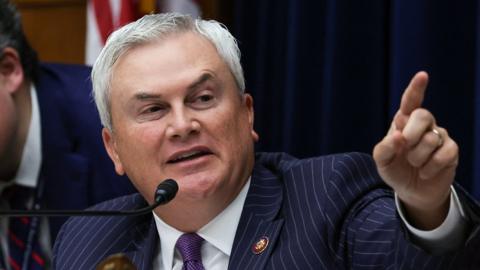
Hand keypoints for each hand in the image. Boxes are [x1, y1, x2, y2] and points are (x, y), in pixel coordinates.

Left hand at [373, 71, 458, 229]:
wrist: (411, 190)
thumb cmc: (394, 169)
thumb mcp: (382, 161)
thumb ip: (384, 148)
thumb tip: (397, 136)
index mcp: (403, 122)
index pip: (411, 101)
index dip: (416, 89)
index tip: (422, 75)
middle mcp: (422, 125)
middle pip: (424, 115)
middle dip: (412, 133)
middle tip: (405, 148)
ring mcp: (439, 136)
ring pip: (431, 139)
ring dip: (417, 157)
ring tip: (413, 164)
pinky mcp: (451, 151)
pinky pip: (444, 153)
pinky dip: (430, 167)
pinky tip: (424, 172)